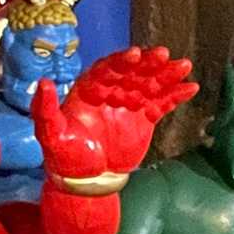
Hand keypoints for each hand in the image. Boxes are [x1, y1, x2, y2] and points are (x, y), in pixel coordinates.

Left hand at [41, 47, 197, 176]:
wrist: (84, 179)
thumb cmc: (64, 155)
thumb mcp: (50, 134)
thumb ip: (45, 109)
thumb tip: (42, 83)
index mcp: (89, 89)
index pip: (107, 70)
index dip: (121, 62)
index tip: (135, 54)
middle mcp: (111, 91)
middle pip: (132, 72)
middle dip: (148, 63)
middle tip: (165, 55)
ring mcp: (129, 103)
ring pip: (150, 84)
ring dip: (167, 75)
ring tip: (184, 66)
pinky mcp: (144, 118)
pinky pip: (162, 104)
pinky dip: (176, 96)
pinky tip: (192, 87)